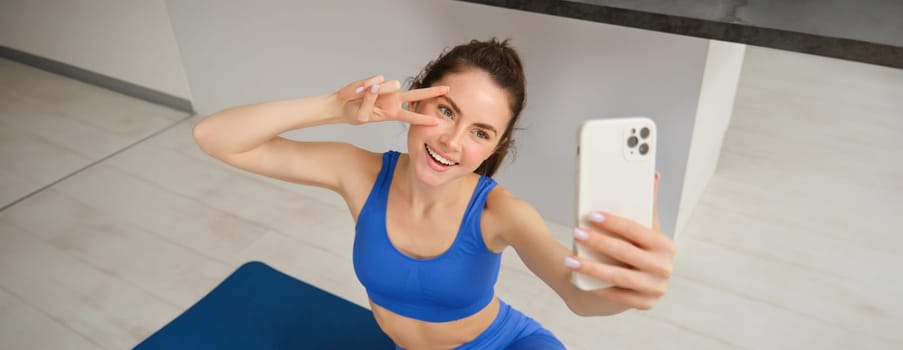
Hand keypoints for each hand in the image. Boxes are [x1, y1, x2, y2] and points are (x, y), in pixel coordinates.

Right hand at [336, 75, 448, 125]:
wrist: (342, 105)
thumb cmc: (354, 114)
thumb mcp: (362, 116)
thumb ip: (370, 101)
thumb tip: (376, 86)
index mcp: (393, 113)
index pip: (411, 116)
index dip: (424, 119)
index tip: (437, 122)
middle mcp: (393, 100)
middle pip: (416, 95)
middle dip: (432, 92)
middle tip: (447, 89)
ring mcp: (386, 89)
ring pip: (391, 85)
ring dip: (380, 91)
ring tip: (363, 96)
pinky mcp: (377, 80)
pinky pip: (376, 80)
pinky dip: (367, 86)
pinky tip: (360, 90)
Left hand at [568, 173, 675, 309]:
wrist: (637, 281)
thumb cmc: (637, 248)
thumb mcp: (644, 228)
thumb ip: (647, 204)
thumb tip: (653, 174)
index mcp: (665, 245)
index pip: (637, 231)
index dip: (614, 222)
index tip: (591, 215)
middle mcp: (664, 268)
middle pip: (626, 254)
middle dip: (599, 243)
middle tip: (576, 232)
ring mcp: (655, 288)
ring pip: (619, 277)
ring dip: (592, 268)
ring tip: (569, 260)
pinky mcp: (645, 304)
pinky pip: (618, 296)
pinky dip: (598, 287)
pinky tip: (578, 278)